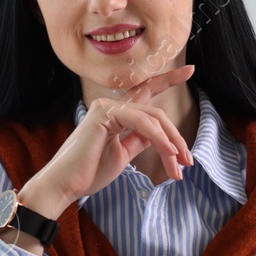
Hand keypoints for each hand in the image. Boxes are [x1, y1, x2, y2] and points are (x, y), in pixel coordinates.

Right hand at [21, 64, 195, 217]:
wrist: (65, 185)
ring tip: (180, 166)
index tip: (190, 70)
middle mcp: (110, 105)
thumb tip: (160, 135)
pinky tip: (169, 152)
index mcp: (115, 114)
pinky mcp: (104, 114)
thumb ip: (139, 140)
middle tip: (188, 161)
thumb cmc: (89, 173)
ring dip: (171, 144)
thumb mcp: (122, 154)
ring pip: (153, 118)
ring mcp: (106, 106)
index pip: (145, 93)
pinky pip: (142, 123)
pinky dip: (159, 138)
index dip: (167, 80)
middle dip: (176, 137)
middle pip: (156, 113)